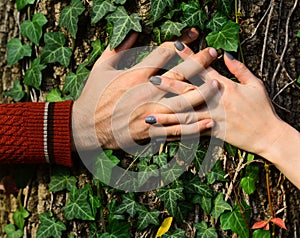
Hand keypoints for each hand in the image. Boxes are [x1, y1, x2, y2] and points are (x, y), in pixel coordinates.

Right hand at [71, 30, 217, 151]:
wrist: (86, 127)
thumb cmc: (94, 95)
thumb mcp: (101, 67)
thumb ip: (118, 48)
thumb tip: (133, 31)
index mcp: (135, 74)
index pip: (164, 52)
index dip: (182, 41)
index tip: (194, 35)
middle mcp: (146, 92)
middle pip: (180, 74)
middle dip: (199, 61)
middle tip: (213, 52)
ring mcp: (151, 112)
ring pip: (184, 102)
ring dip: (203, 92)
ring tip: (218, 84)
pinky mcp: (152, 131)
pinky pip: (177, 129)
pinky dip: (194, 127)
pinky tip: (209, 121)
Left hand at [160, 42, 285, 155]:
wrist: (268, 135)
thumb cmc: (262, 109)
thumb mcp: (255, 85)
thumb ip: (239, 70)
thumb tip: (226, 55)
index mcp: (226, 87)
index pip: (204, 68)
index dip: (190, 56)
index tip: (176, 47)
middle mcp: (217, 101)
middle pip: (190, 90)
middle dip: (170, 84)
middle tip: (152, 80)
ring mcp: (214, 117)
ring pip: (187, 114)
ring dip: (168, 115)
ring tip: (150, 115)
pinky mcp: (214, 132)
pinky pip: (193, 132)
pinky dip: (179, 133)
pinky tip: (165, 135)